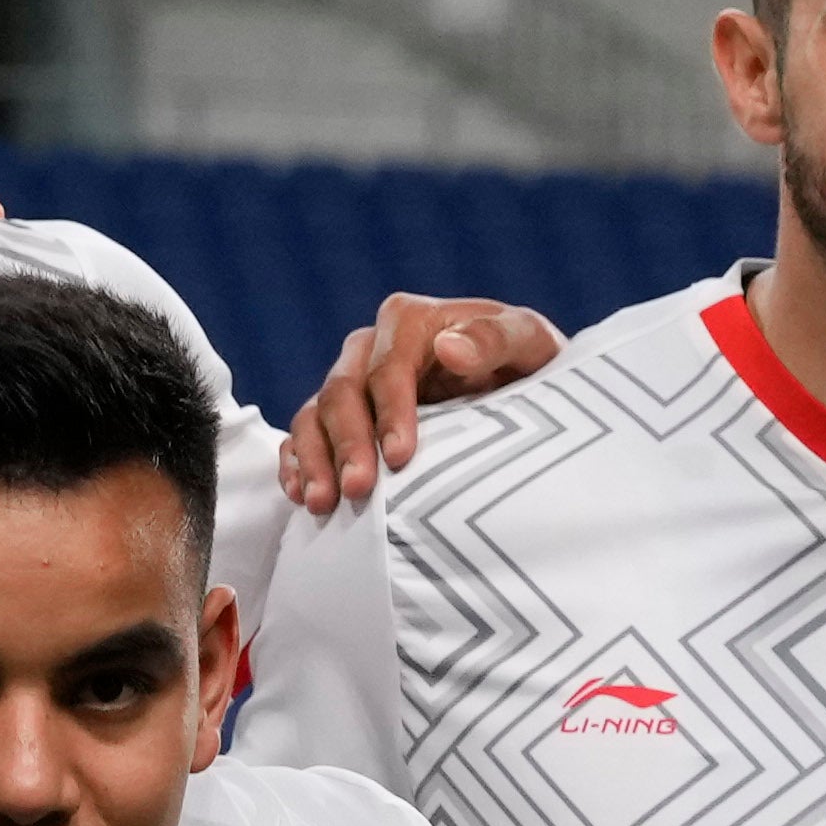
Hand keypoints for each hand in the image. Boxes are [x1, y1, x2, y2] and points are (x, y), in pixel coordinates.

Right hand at [280, 291, 562, 512]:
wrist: (517, 387)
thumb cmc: (524, 361)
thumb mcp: (528, 341)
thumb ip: (496, 340)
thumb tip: (450, 348)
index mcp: (409, 322)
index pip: (388, 367)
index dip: (391, 411)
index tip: (401, 456)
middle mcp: (370, 348)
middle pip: (343, 392)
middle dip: (347, 444)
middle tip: (357, 490)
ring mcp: (350, 383)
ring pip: (314, 415)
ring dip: (314, 460)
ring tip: (322, 504)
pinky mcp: (340, 419)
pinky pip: (304, 437)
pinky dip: (297, 464)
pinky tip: (303, 496)